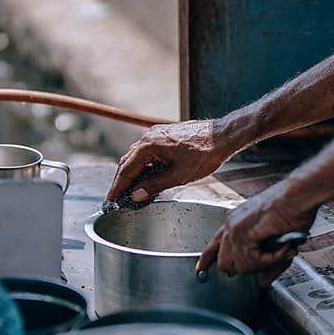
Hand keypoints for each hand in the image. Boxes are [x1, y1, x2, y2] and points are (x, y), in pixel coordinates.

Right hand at [107, 119, 237, 201]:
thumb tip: (136, 195)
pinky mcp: (165, 136)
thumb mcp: (179, 175)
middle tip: (118, 198)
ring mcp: (157, 134)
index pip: (126, 169)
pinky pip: (148, 153)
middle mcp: (149, 137)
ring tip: (131, 191)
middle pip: (128, 162)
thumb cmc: (205, 154)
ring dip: (133, 174)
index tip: (111, 199)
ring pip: (138, 157)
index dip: (118, 187)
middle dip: (123, 181)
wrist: (222, 137)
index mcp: (149, 145)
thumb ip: (155, 185)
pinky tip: (148, 178)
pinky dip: (144, 166)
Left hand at [198, 180, 317, 287]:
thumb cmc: (293, 209)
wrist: (301, 194)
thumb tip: (262, 282)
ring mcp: (235, 228)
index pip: (215, 244)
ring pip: (240, 266)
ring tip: (281, 249)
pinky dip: (271, 260)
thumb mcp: (277, 241)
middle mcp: (231, 223)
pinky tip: (281, 247)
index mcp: (236, 221)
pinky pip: (251, 262)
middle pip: (225, 263)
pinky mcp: (243, 232)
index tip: (201, 269)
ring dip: (264, 263)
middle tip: (269, 258)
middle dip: (248, 267)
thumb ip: (267, 264)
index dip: (207, 259)